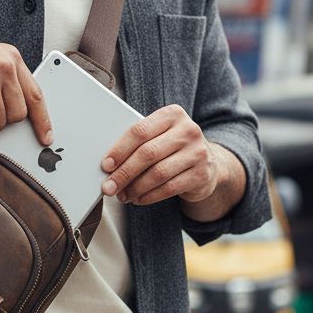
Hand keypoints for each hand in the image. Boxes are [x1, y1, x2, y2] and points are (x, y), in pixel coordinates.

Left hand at [100, 104, 217, 206]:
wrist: (206, 163)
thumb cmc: (172, 148)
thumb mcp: (159, 136)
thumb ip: (139, 142)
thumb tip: (109, 164)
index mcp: (172, 114)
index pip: (140, 131)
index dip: (120, 149)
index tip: (106, 165)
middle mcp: (188, 130)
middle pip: (148, 153)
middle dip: (124, 173)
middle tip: (109, 187)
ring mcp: (198, 153)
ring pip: (158, 173)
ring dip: (135, 188)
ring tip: (123, 195)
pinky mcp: (202, 174)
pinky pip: (169, 188)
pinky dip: (149, 196)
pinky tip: (138, 199)